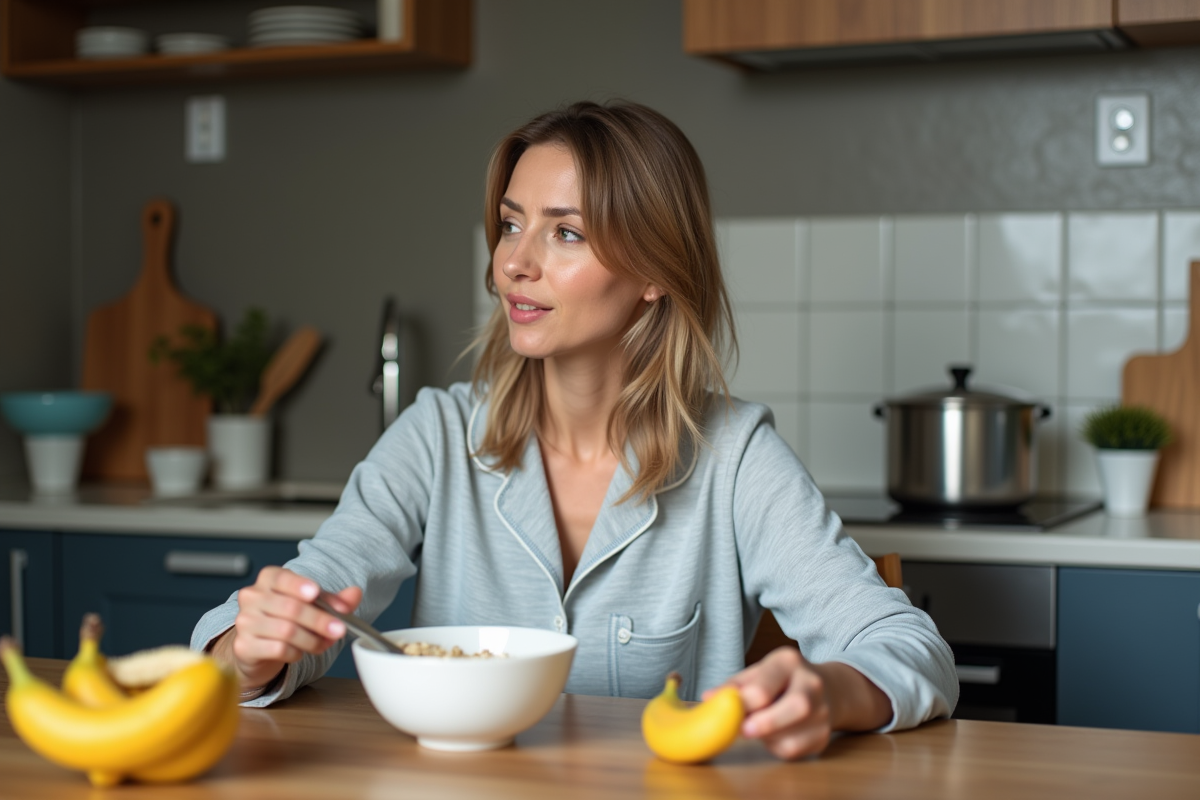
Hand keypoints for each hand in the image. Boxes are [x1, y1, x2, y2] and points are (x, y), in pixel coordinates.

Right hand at [209, 566, 362, 692]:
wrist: (258, 646)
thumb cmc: (286, 619)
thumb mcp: (313, 605)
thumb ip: (335, 600)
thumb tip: (355, 593)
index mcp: (269, 579)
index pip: (282, 578)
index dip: (299, 585)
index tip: (315, 593)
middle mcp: (252, 596)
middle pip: (291, 608)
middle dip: (320, 621)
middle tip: (339, 630)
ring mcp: (245, 621)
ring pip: (286, 631)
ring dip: (312, 640)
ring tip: (322, 643)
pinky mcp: (244, 645)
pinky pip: (278, 649)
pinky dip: (296, 653)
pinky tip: (299, 652)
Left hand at [712, 647, 891, 760]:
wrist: (828, 689)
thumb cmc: (781, 681)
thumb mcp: (758, 672)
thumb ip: (735, 686)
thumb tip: (709, 699)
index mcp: (789, 661)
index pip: (765, 686)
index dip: (743, 704)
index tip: (727, 713)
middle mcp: (812, 684)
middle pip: (797, 706)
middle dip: (766, 723)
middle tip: (743, 730)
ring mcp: (823, 712)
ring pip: (794, 736)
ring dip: (768, 739)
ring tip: (758, 728)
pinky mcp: (823, 736)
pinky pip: (795, 751)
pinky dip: (777, 747)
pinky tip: (773, 735)